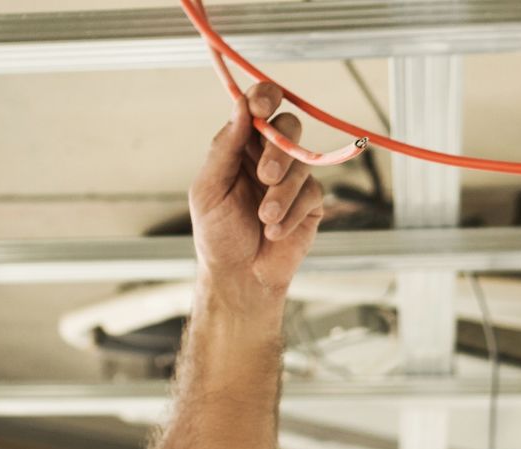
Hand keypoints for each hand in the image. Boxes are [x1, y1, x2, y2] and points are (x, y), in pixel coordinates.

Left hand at [189, 81, 325, 302]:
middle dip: (278, 149)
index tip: (261, 107)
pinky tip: (274, 232)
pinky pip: (312, 193)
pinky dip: (291, 214)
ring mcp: (292, 178)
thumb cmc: (217, 235)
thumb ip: (224, 147)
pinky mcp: (310, 202)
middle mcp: (268, 156)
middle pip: (288, 126)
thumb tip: (241, 107)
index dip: (264, 98)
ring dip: (282, 192)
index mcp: (240, 147)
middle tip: (265, 176)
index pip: (258, 108)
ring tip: (264, 218)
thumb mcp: (208, 190)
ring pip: (302, 161)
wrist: (239, 277)